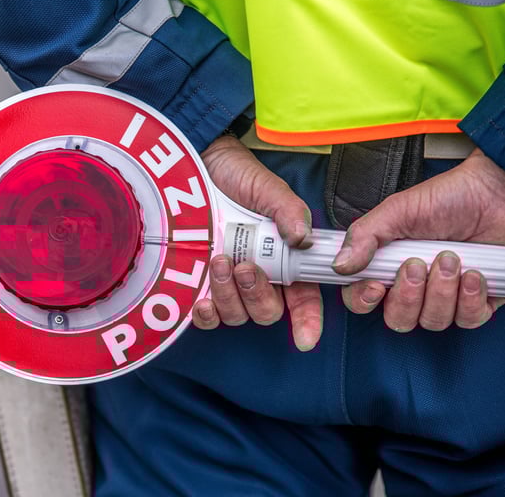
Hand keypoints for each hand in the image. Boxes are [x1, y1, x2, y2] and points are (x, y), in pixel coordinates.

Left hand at [191, 136, 323, 350]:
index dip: (307, 322)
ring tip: (220, 262)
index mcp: (284, 260)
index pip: (302, 300)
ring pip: (236, 316)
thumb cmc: (237, 177)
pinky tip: (201, 301)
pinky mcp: (197, 284)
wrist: (197, 166)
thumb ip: (289, 212)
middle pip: (267, 313)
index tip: (305, 339)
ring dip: (230, 297)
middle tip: (245, 267)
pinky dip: (205, 315)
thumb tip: (302, 240)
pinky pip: (205, 317)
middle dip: (258, 296)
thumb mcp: (269, 190)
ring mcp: (227, 283)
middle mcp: (258, 277)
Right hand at [333, 149, 504, 330]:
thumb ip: (365, 236)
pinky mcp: (479, 301)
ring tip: (451, 258)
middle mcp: (415, 286)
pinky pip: (468, 319)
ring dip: (442, 291)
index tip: (374, 285)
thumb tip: (340, 265)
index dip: (364, 300)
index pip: (362, 298)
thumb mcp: (398, 210)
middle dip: (409, 296)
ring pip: (434, 321)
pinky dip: (470, 298)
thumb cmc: (451, 197)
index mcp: (388, 265)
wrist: (500, 193)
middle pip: (398, 320)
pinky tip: (474, 273)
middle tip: (417, 265)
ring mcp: (447, 296)